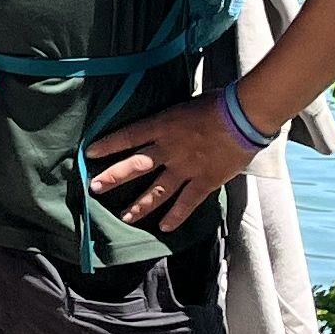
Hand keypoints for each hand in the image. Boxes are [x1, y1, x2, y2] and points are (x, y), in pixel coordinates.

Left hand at [88, 90, 255, 232]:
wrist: (244, 116)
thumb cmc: (218, 104)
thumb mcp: (184, 105)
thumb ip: (170, 120)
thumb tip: (160, 124)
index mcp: (163, 125)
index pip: (129, 135)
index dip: (108, 145)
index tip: (90, 154)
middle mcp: (169, 149)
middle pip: (135, 165)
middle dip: (113, 177)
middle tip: (94, 187)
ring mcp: (186, 168)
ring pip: (157, 191)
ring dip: (139, 205)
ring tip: (124, 217)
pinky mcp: (205, 181)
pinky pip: (187, 203)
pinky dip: (175, 217)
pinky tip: (164, 229)